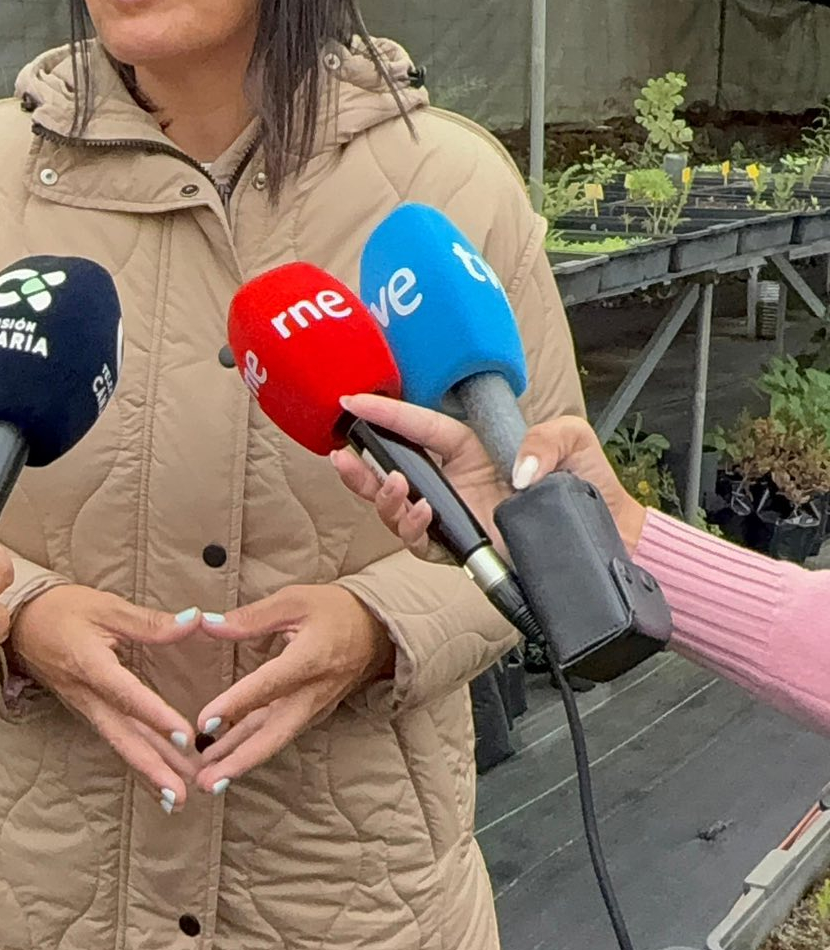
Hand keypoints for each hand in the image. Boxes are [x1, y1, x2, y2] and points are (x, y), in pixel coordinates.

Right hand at [11, 587, 201, 810]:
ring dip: (149, 772)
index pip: (126, 694)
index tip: (185, 736)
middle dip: (152, 767)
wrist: (20, 623)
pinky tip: (158, 782)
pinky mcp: (89, 712)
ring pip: (121, 744)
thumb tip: (194, 619)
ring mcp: (86, 708)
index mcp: (91, 664)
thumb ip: (150, 621)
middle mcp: (87, 694)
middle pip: (122, 736)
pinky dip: (138, 762)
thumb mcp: (106, 607)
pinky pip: (116, 740)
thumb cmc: (63, 611)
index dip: (155, 715)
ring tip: (178, 799)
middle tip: (180, 794)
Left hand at [193, 585, 392, 789]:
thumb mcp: (294, 601)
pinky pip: (277, 733)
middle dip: (239, 761)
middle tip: (206, 782)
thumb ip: (251, 617)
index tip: (204, 722)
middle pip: (274, 734)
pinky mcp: (310, 713)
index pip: (267, 686)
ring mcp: (313, 707)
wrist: (378, 630)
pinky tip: (224, 756)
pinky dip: (250, 748)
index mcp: (309, 660)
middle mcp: (312, 692)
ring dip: (240, 760)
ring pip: (272, 739)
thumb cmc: (335, 610)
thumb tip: (209, 623)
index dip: (235, 704)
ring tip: (206, 778)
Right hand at [331, 393, 646, 555]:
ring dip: (383, 498)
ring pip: (397, 509)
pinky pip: (422, 542)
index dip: (386, 413)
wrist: (608, 537)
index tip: (354, 401)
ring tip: (393, 485)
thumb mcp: (572, 440)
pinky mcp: (462, 549)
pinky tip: (420, 512)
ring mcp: (455, 516)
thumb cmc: (589, 485)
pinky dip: (413, 528)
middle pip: (393, 472)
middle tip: (341, 456)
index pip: (420, 426)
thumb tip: (514, 472)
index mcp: (471, 449)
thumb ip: (544, 439)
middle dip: (361, 467)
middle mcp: (456, 482)